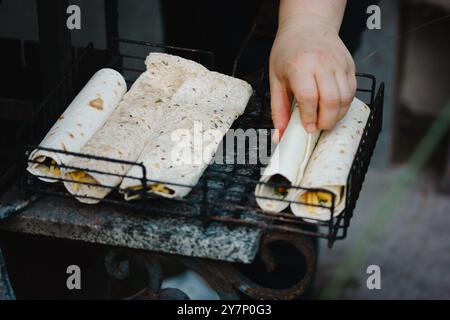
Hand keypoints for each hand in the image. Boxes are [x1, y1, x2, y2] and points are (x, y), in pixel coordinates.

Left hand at [269, 15, 355, 138]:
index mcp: (300, 65)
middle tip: (318, 126)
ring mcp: (338, 63)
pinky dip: (345, 104)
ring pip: (345, 97)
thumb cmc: (288, 51)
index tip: (307, 127)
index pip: (309, 97)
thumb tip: (279, 135)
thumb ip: (278, 109)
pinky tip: (334, 107)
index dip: (310, 117)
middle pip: (331, 100)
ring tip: (326, 119)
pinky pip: (352, 90)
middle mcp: (321, 63)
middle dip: (326, 121)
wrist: (308, 25)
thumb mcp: (276, 79)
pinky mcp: (349, 65)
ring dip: (337, 115)